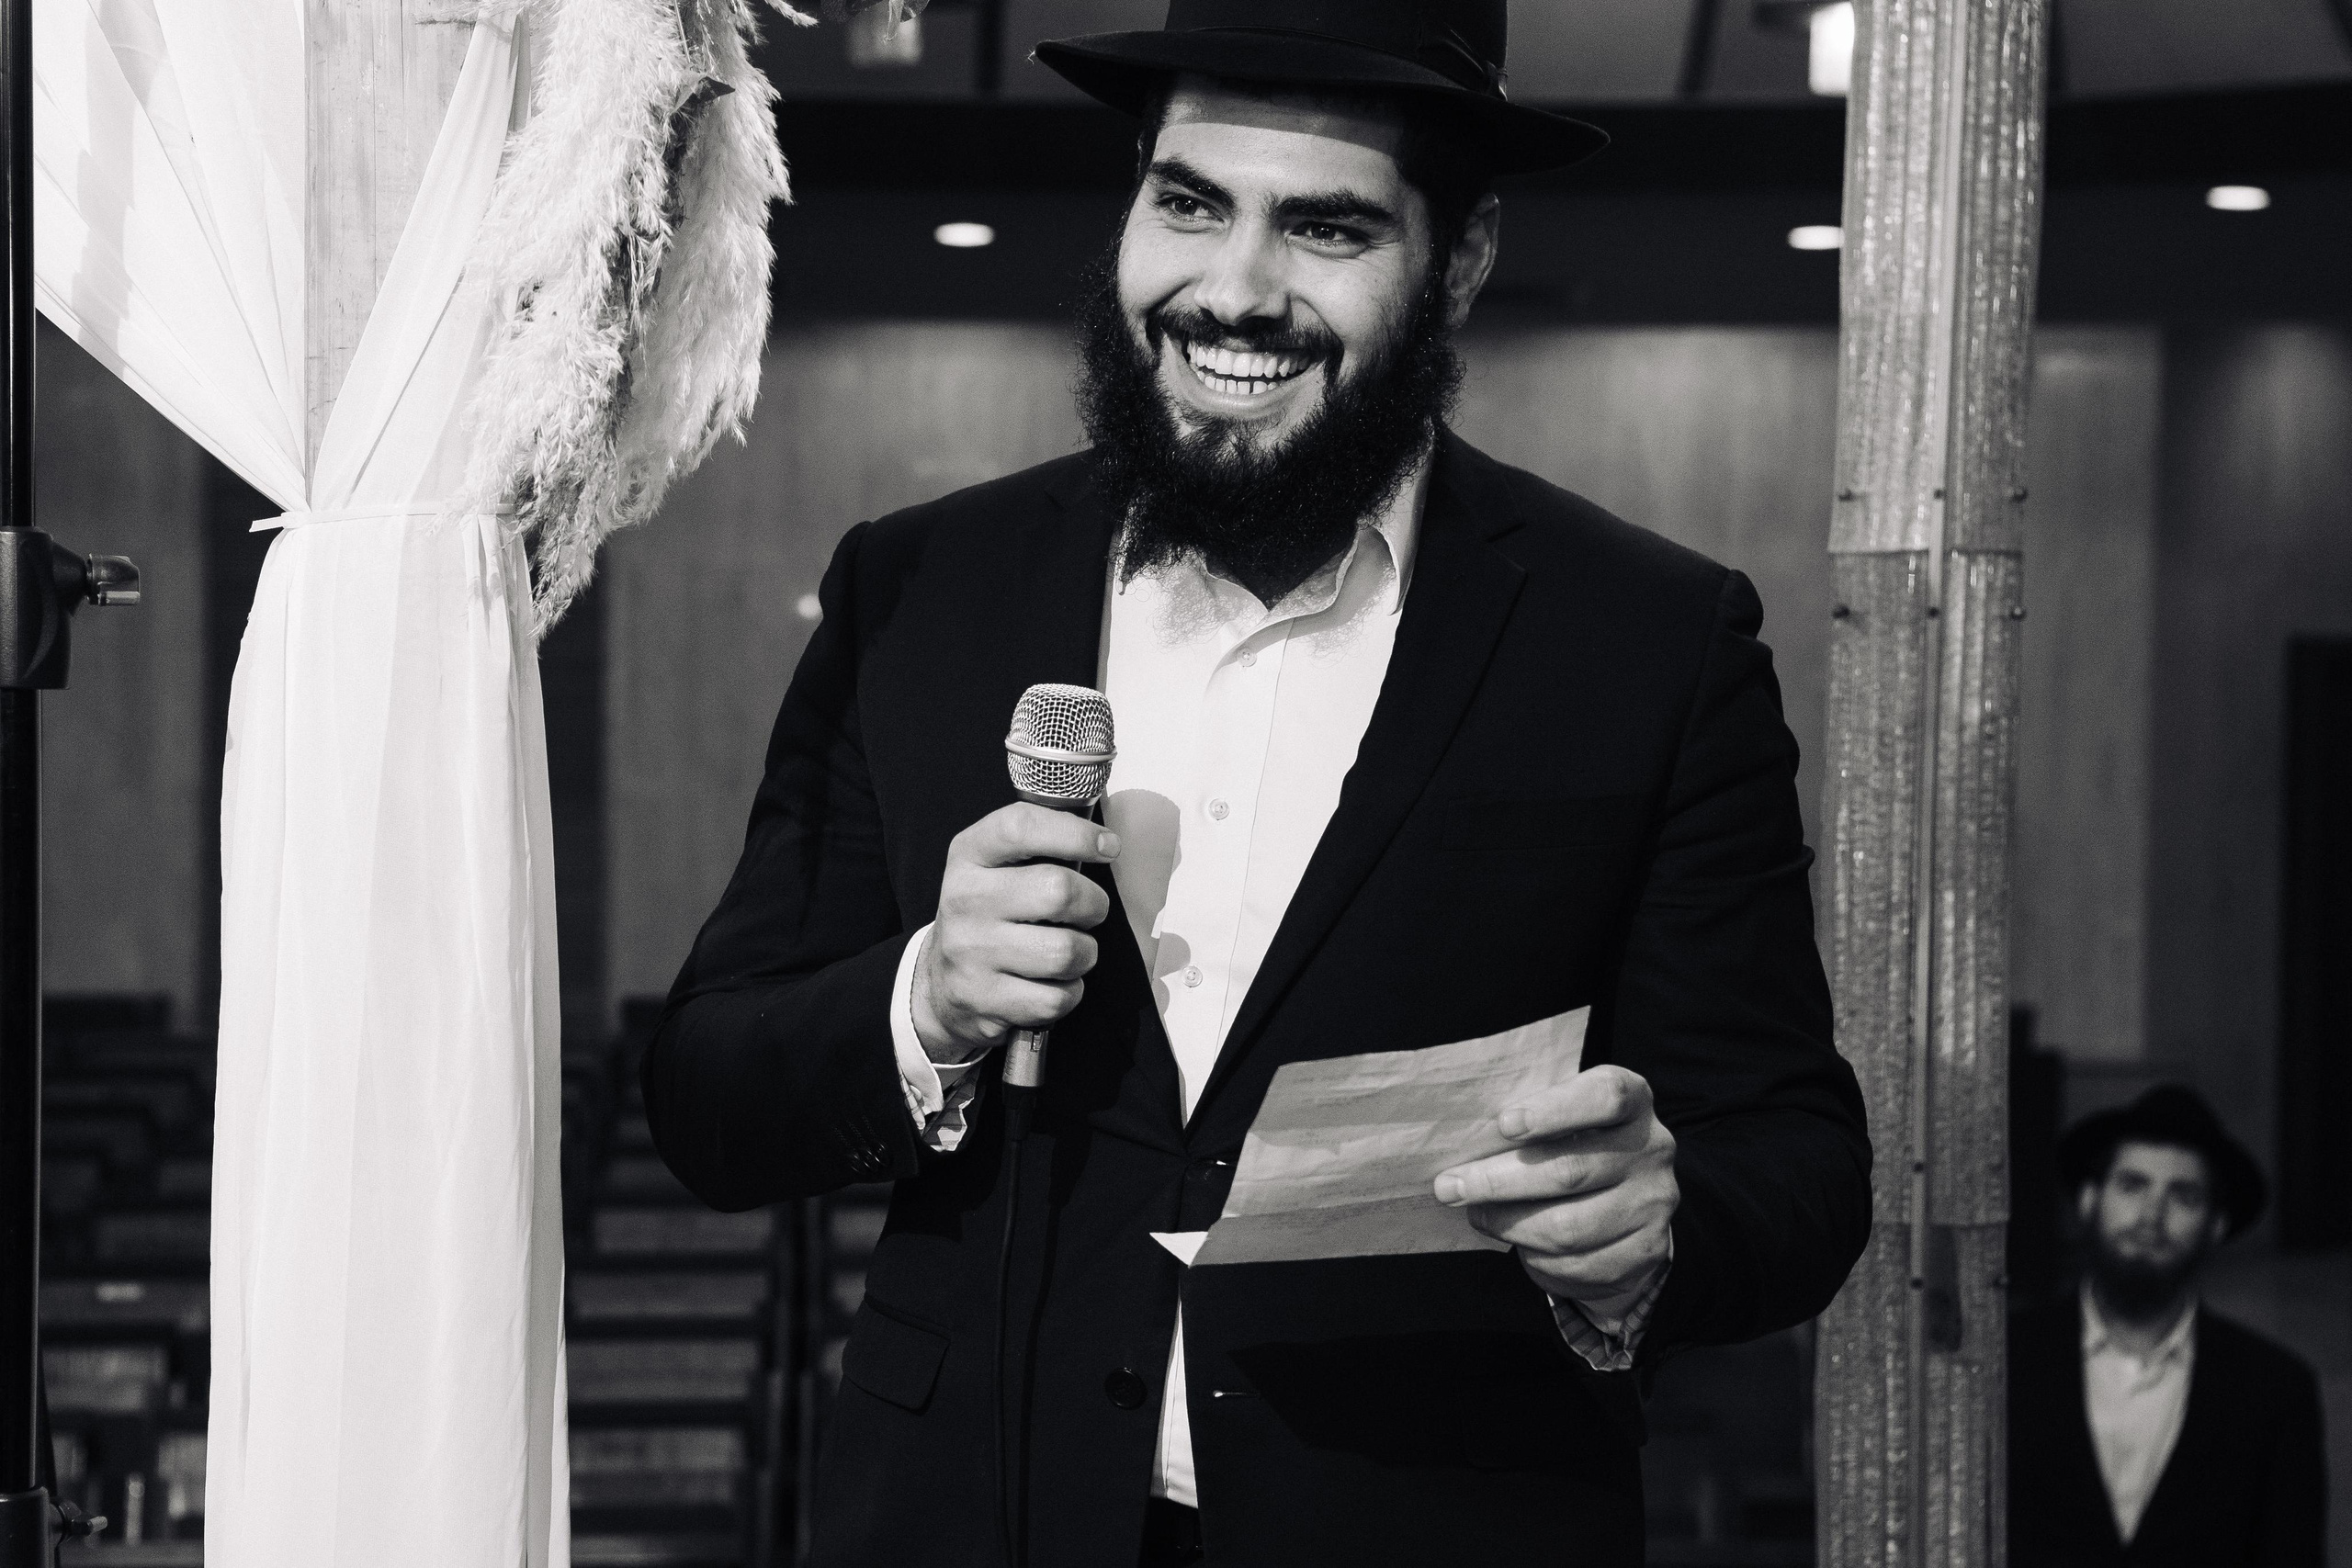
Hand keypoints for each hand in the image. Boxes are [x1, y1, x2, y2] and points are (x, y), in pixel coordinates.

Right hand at [912, 803, 1118, 1061]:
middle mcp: (964, 899)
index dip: (1075, 833)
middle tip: (1089, 911)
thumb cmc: (988, 915)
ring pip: (1065, 951)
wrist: (940, 985)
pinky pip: (1056, 997)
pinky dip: (1068, 992)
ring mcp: (970, 952)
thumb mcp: (995, 865)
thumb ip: (1040, 843)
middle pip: (1058, 891)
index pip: (1022, 827)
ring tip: (1069, 951)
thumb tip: (1105, 840)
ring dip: (1084, 954)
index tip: (1108, 846)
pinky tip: (1051, 983)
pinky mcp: (983, 998)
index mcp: (968, 855)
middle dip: (1093, 904)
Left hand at [1433, 1066, 1677, 1316]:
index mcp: (1634, 1100)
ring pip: (1568, 1227)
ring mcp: (1653, 1203)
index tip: (1503, 1124)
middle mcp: (1652, 1149)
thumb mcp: (1562, 1117)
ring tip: (1476, 1213)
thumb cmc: (1574, 1145)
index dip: (1553, 1109)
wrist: (1628, 1205)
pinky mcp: (1645, 1250)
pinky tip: (1517, 1242)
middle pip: (1570, 1171)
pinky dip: (1536, 1258)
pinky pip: (1577, 1264)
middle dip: (1497, 1181)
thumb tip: (1461, 1141)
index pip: (1605, 1096)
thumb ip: (1530, 1118)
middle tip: (1449, 1186)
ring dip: (1508, 1224)